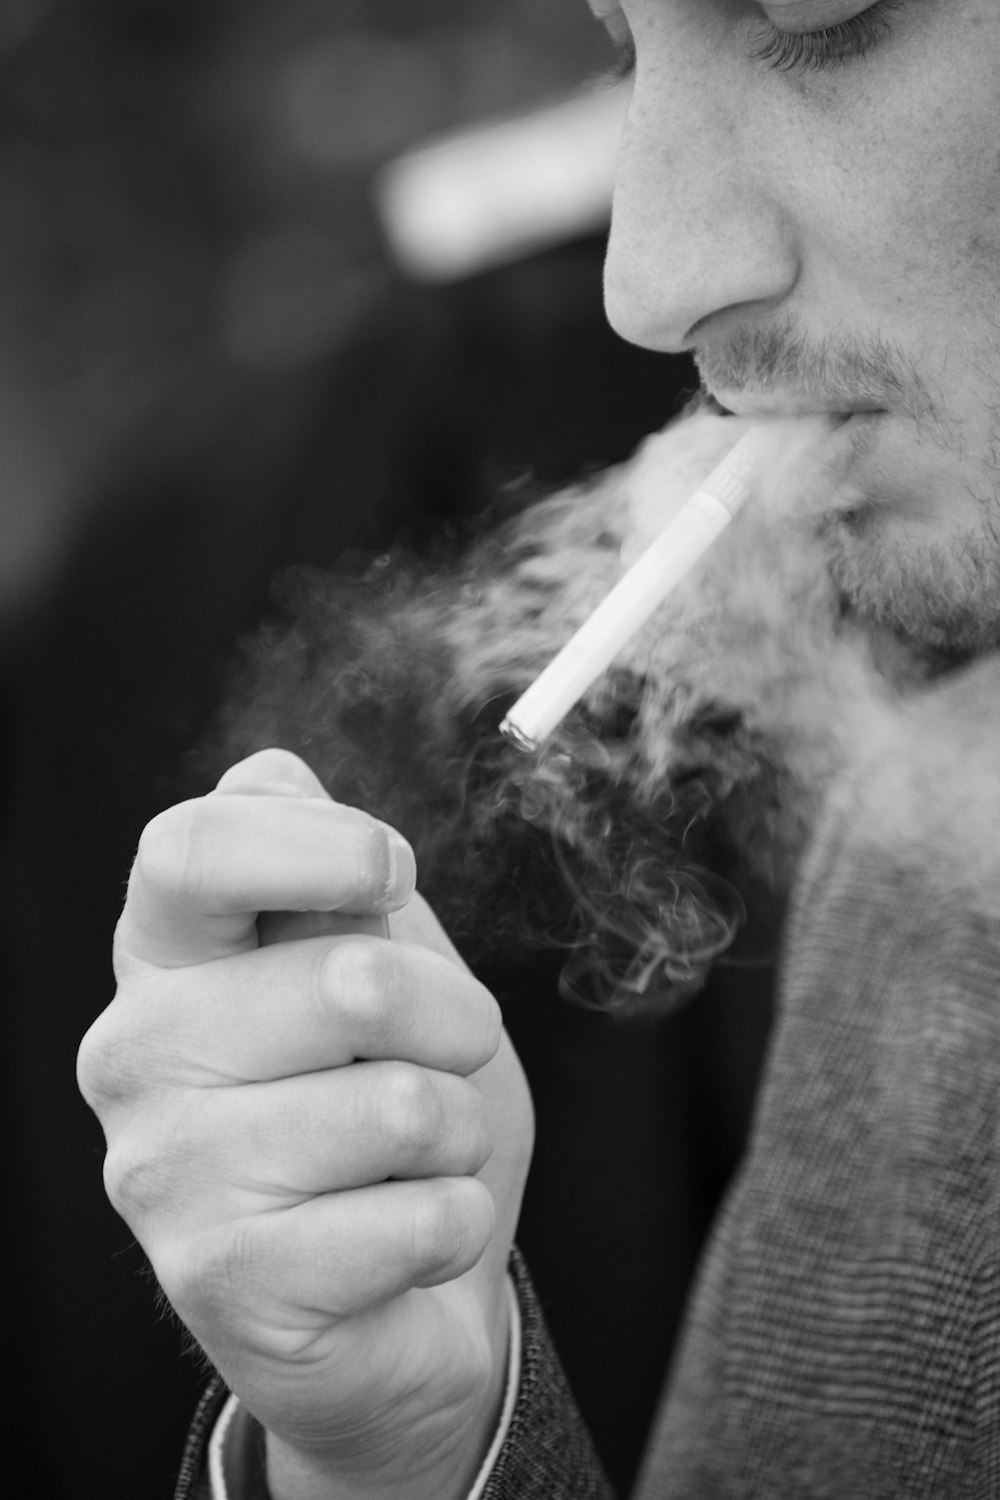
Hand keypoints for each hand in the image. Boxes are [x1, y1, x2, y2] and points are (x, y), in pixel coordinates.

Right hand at [77, 749, 533, 1499]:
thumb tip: (272, 778)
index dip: (319, 843)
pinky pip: (422, 1218)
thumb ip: (331, 870)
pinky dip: (456, 1219)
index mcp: (167, 956)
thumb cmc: (393, 1100)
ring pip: (406, 1105)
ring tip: (409, 1160)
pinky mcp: (222, 1284)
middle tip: (441, 1062)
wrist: (410, 1286)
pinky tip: (402, 1239)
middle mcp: (135, 1054)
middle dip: (456, 1020)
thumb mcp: (383, 962)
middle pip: (352, 979)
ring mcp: (165, 1175)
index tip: (391, 872)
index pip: (189, 850)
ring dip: (458, 1132)